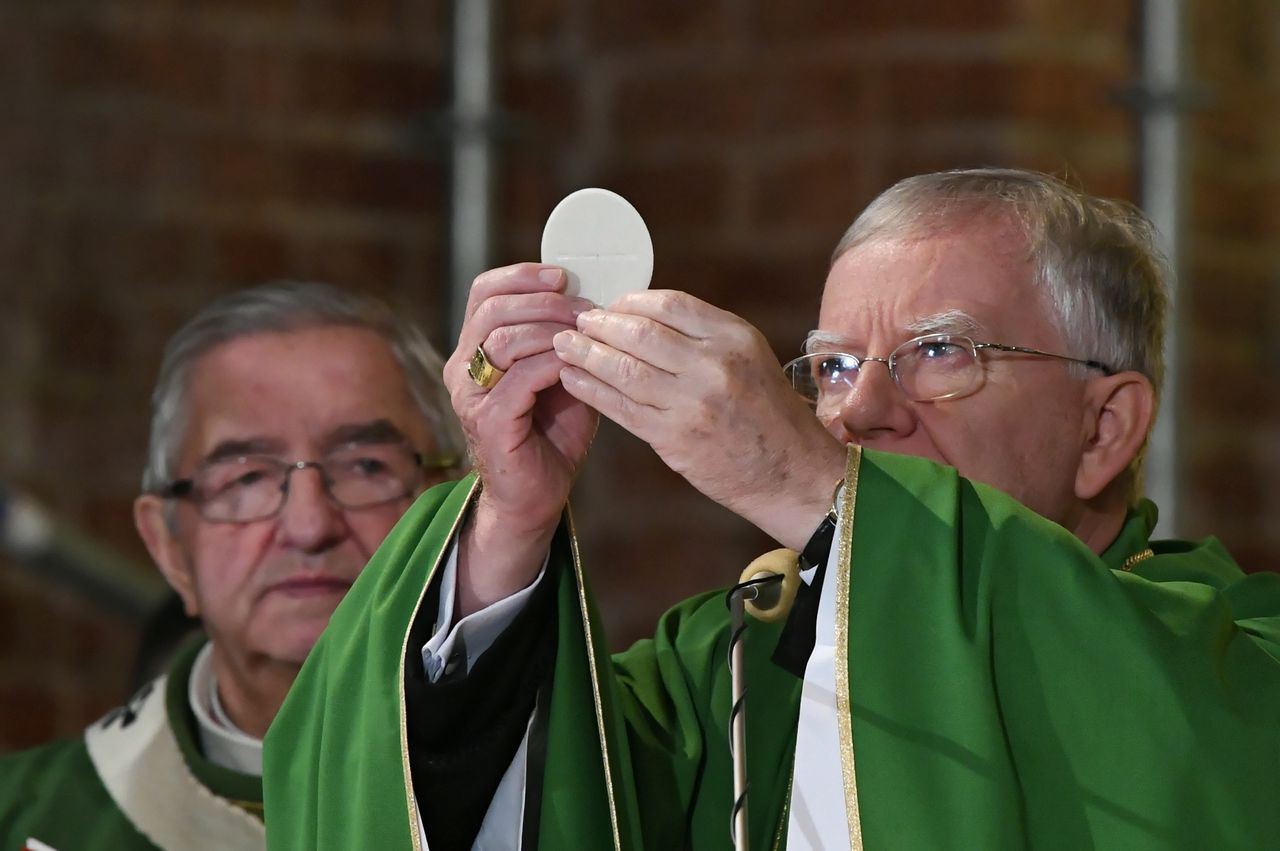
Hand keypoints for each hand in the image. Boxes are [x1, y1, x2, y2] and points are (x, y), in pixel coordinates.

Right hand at [445, 263, 597, 613]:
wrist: (536, 498)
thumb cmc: (551, 436)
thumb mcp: (562, 376)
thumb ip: (567, 340)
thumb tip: (597, 301)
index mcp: (474, 351)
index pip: (484, 293)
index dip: (521, 275)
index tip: (562, 276)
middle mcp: (462, 369)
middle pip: (492, 308)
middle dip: (544, 300)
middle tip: (585, 307)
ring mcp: (470, 396)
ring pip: (502, 338)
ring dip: (551, 328)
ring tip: (586, 333)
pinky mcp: (488, 421)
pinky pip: (519, 377)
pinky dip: (553, 363)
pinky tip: (577, 366)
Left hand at [551, 290, 846, 549]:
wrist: (791, 473)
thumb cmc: (766, 412)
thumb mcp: (748, 356)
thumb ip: (701, 336)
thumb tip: (640, 317)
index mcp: (734, 337)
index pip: (668, 304)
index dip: (630, 302)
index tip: (610, 306)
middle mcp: (714, 366)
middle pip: (640, 333)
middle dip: (600, 325)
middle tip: (576, 322)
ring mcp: (693, 404)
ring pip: (623, 370)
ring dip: (586, 355)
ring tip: (564, 346)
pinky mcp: (674, 439)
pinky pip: (621, 408)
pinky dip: (591, 390)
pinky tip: (573, 379)